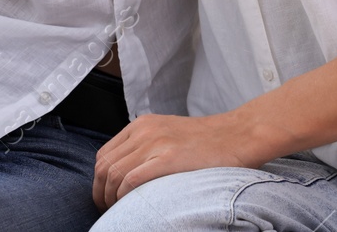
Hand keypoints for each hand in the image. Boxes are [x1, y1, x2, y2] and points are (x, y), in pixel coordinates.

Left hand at [92, 112, 257, 209]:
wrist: (238, 135)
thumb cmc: (207, 141)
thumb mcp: (168, 134)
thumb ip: (146, 146)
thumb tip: (126, 174)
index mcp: (141, 125)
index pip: (104, 154)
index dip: (98, 180)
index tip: (104, 197)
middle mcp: (144, 131)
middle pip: (104, 165)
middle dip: (99, 192)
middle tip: (107, 209)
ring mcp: (155, 143)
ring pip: (114, 174)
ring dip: (110, 198)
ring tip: (118, 212)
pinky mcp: (168, 158)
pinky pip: (132, 179)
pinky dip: (124, 196)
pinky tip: (131, 205)